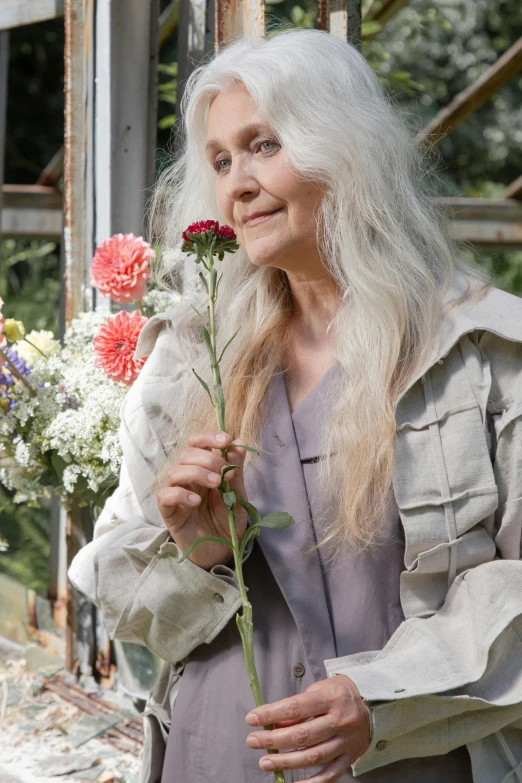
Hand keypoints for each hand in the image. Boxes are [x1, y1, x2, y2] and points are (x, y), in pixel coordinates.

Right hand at [156, 428, 248, 569]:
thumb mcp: (238, 495)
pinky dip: (180, 494)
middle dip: (208, 458)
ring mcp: (176, 493)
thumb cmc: (228, 521)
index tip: (226, 439)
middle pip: (186, 454)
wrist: (223, 551)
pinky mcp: (168, 512)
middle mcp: (187, 477)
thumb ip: (236, 471)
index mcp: (203, 468)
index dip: (209, 436)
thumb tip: (239, 442)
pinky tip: (196, 501)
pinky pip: (165, 496)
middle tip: (224, 473)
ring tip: (215, 484)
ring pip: (175, 471)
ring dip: (197, 472)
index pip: (197, 441)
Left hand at [244, 674, 370, 780]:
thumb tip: (274, 724)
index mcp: (331, 698)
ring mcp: (347, 742)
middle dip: (273, 740)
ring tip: (265, 762)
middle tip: (252, 741)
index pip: (296, 708)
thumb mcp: (318, 690)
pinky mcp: (350, 758)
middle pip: (302, 735)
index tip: (251, 719)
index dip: (271, 714)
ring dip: (285, 762)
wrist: (371, 704)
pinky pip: (329, 776)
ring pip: (313, 757)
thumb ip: (297, 707)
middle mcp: (341, 720)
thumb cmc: (337, 694)